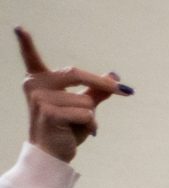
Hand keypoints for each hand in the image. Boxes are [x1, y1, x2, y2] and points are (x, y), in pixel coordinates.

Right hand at [18, 30, 119, 164]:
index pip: (30, 56)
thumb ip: (95, 90)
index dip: (24, 42)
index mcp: (39, 79)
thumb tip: (114, 75)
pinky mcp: (50, 114)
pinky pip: (86, 115)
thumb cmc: (65, 128)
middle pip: (77, 74)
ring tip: (75, 125)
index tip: (19, 27)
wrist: (52, 155)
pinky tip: (75, 133)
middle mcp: (36, 85)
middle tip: (125, 90)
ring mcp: (41, 99)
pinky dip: (89, 126)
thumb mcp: (81, 106)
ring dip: (90, 117)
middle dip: (103, 84)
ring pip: (86, 101)